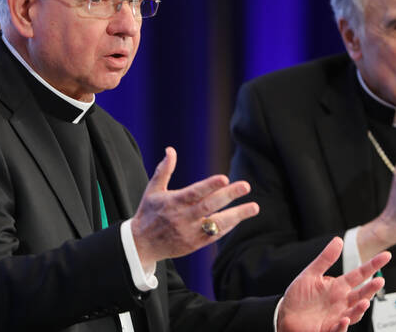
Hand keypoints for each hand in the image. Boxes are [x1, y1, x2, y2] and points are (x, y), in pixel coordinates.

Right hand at [130, 147, 258, 267]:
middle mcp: (183, 217)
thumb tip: (170, 150)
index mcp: (173, 202)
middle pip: (209, 206)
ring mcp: (190, 232)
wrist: (141, 245)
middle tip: (246, 186)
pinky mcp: (194, 244)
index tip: (224, 178)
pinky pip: (214, 235)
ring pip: (216, 223)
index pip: (194, 192)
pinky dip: (227, 227)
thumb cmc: (148, 213)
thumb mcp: (153, 190)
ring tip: (254, 207)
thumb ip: (164, 170)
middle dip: (229, 195)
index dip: (210, 185)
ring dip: (237, 215)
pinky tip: (239, 218)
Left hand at [277, 237, 389, 331]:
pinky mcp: (329, 329)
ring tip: (365, 302)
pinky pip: (338, 329)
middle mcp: (342, 302)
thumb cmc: (300, 295)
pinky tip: (344, 319)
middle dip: (371, 289)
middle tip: (379, 280)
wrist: (287, 315)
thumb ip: (325, 259)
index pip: (359, 275)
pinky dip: (342, 325)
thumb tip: (338, 240)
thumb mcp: (311, 274)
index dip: (372, 265)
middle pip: (361, 294)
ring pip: (354, 313)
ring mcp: (337, 316)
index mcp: (339, 287)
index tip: (386, 255)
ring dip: (359, 309)